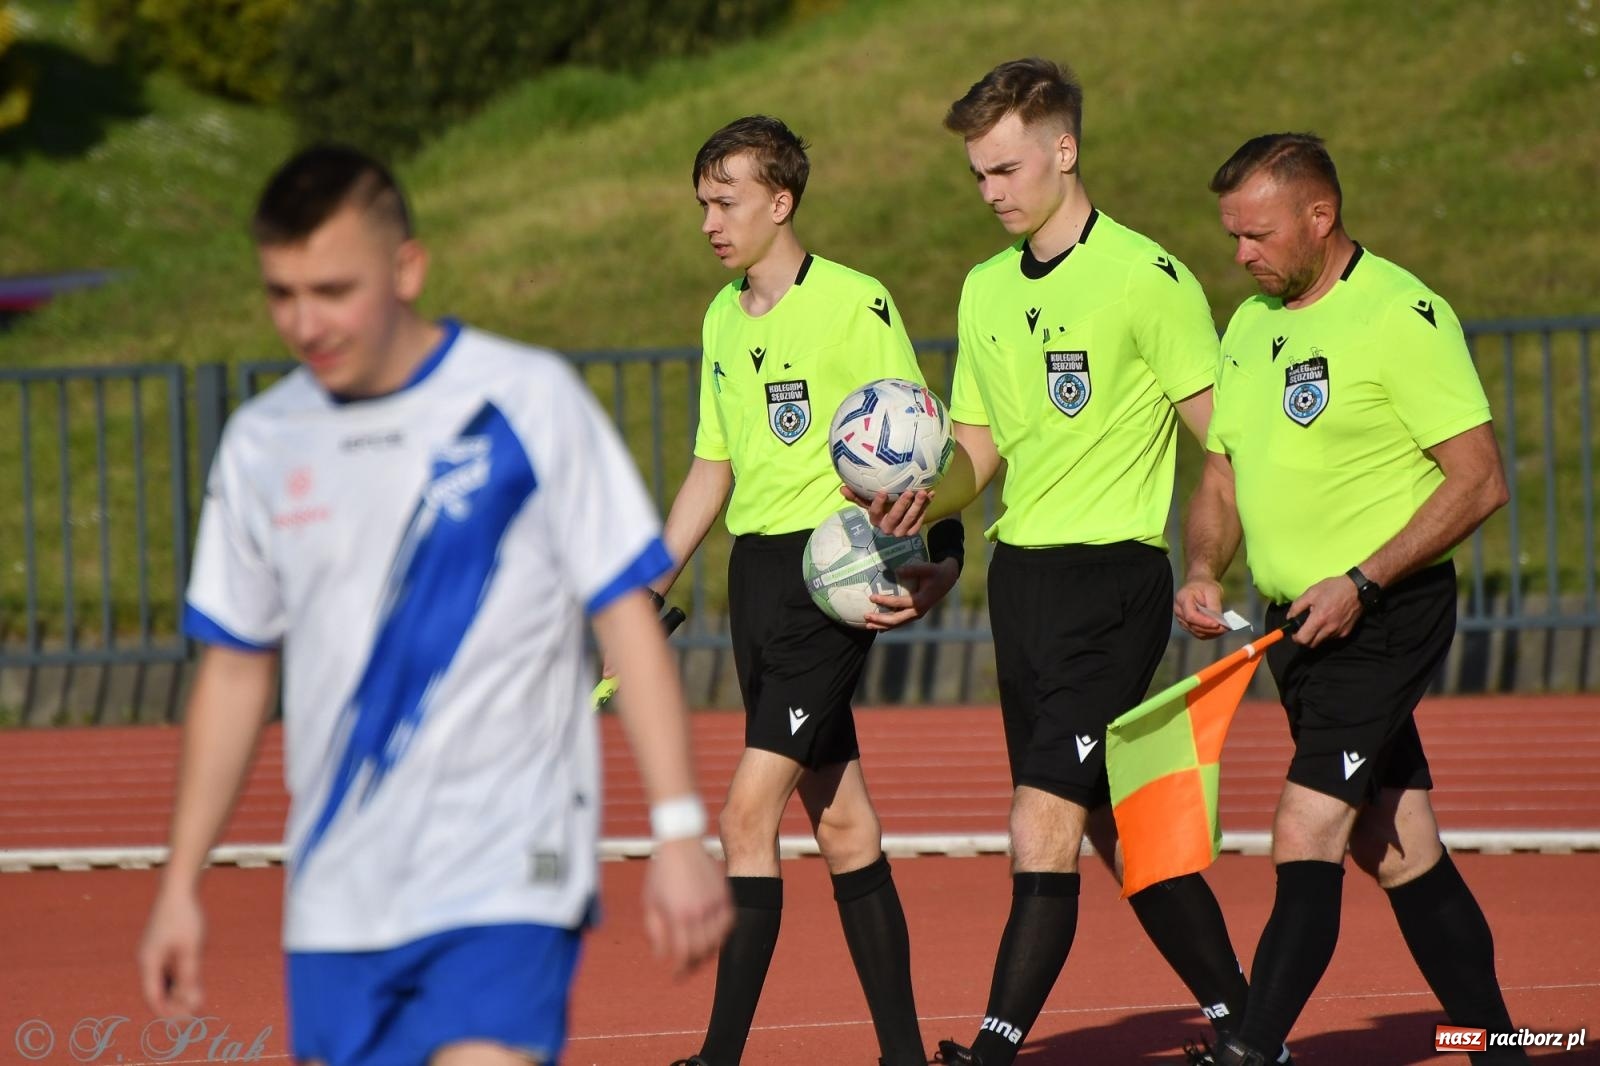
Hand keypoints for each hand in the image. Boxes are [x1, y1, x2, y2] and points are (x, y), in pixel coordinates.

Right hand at [138, 887, 204, 1016]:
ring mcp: (153, 953)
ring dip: (178, 990)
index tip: (187, 1019)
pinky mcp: (161, 946)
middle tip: (197, 1008)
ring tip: (198, 995)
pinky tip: (194, 977)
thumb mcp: (191, 948)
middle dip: (175, 1003)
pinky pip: (168, 969)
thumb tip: (191, 1001)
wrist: (178, 888)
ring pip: (164, 980)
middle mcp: (147, 960)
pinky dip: (179, 978)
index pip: (154, 998)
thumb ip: (189, 975)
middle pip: (158, 991)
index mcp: (149, 962)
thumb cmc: (184, 917)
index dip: (168, 1011)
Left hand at [642, 838, 732, 976]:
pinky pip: (729, 921)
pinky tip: (715, 937)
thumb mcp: (650, 902)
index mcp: (678, 914)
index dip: (681, 969)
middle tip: (687, 969)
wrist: (680, 843)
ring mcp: (714, 902)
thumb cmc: (660, 873)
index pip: (684, 953)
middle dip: (694, 965)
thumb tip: (661, 956)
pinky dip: (723, 933)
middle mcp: (699, 911)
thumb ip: (655, 931)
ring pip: (719, 939)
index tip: (677, 976)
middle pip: (702, 950)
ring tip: (700, 956)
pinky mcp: (724, 893)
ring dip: (710, 952)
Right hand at [838, 485, 932, 536]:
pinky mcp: (912, 532)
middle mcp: (887, 528)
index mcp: (875, 520)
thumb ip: (857, 496)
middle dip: (902, 505)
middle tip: (909, 491)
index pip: (875, 513)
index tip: (883, 491)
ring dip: (917, 506)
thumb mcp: (868, 503)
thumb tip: (842, 488)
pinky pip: (920, 521)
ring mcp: (901, 532)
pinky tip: (931, 495)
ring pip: (910, 519)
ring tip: (923, 492)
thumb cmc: (881, 508)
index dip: (878, 503)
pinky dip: (926, 508)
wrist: (896, 521)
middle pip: (895, 517)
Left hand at [863, 558, 958, 630]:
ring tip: (868, 625)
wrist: (948, 579)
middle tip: (866, 616)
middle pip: (896, 620)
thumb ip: (912, 570)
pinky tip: (879, 626)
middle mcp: (918, 611)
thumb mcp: (927, 568)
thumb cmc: (936, 572)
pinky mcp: (915, 614)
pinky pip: (900, 621)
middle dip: (880, 620)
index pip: (899, 603)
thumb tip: (896, 570)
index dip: (884, 601)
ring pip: (897, 624)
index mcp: (920, 601)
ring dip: (882, 625)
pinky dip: (889, 625)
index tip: (871, 597)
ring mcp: (917, 614)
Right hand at [1174, 578, 1228, 638]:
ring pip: (1196, 632)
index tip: (1217, 624)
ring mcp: (1182, 619)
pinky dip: (1209, 634)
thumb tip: (1219, 620)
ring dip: (1211, 633)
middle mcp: (1179, 610)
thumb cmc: (1205, 586)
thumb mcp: (1213, 590)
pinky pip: (1198, 633)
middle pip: (1193, 626)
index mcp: (1182, 598)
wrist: (1199, 584)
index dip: (1204, 622)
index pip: (1190, 615)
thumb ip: (1214, 605)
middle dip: (1210, 629)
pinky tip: (1219, 630)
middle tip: (1225, 628)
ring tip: (1224, 629)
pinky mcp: (1187, 625)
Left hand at [1287, 575, 1362, 646]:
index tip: (1295, 632)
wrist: (1358, 589)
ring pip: (1322, 641)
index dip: (1296, 638)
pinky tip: (1328, 621)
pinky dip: (1327, 633)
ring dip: (1316, 636)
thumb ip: (1297, 606)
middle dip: (1305, 639)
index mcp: (1319, 619)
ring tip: (1318, 622)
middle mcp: (1329, 629)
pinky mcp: (1346, 632)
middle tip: (1304, 629)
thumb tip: (1290, 618)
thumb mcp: (1311, 592)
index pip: (1303, 640)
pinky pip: (1332, 638)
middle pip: (1311, 645)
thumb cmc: (1334, 589)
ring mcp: (1339, 632)